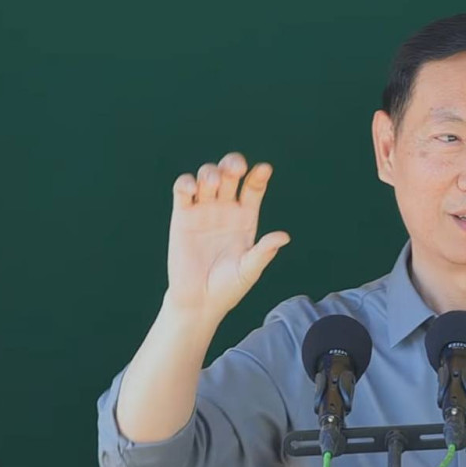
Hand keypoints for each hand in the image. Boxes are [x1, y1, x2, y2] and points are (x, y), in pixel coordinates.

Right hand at [166, 153, 289, 321]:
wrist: (199, 301)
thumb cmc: (229, 288)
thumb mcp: (249, 270)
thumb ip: (263, 252)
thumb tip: (284, 237)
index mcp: (246, 218)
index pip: (254, 189)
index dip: (259, 176)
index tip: (265, 169)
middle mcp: (226, 210)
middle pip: (230, 175)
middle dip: (233, 165)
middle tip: (236, 169)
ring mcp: (203, 210)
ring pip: (207, 177)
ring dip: (210, 173)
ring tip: (213, 183)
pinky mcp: (182, 216)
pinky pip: (182, 191)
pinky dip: (185, 183)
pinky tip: (192, 188)